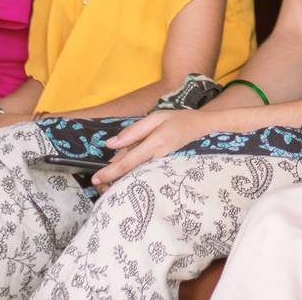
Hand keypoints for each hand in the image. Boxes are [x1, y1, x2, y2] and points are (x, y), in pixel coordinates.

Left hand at [91, 110, 207, 188]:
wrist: (207, 129)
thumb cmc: (180, 120)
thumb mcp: (157, 117)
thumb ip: (134, 131)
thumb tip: (110, 144)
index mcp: (155, 144)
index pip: (128, 162)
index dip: (110, 171)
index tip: (95, 179)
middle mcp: (159, 159)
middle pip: (131, 175)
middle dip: (113, 180)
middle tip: (98, 183)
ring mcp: (164, 168)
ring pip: (138, 177)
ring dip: (122, 180)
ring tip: (109, 181)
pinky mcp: (167, 171)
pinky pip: (146, 175)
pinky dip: (134, 176)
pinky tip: (127, 175)